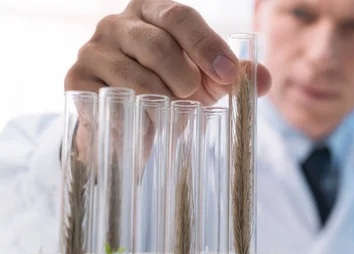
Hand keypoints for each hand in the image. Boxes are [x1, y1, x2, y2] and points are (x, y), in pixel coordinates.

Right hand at [64, 0, 270, 101]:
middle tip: (196, 100)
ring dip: (163, 103)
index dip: (207, 45)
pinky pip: (110, 101)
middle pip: (156, 44)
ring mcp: (93, 50)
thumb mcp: (208, 84)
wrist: (127, 120)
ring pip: (134, 76)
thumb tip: (264, 79)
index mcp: (154, 13)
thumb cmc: (171, 91)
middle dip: (185, 78)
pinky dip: (136, 119)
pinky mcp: (77, 81)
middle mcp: (119, 24)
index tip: (228, 76)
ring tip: (175, 117)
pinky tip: (148, 127)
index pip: (180, 16)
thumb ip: (236, 79)